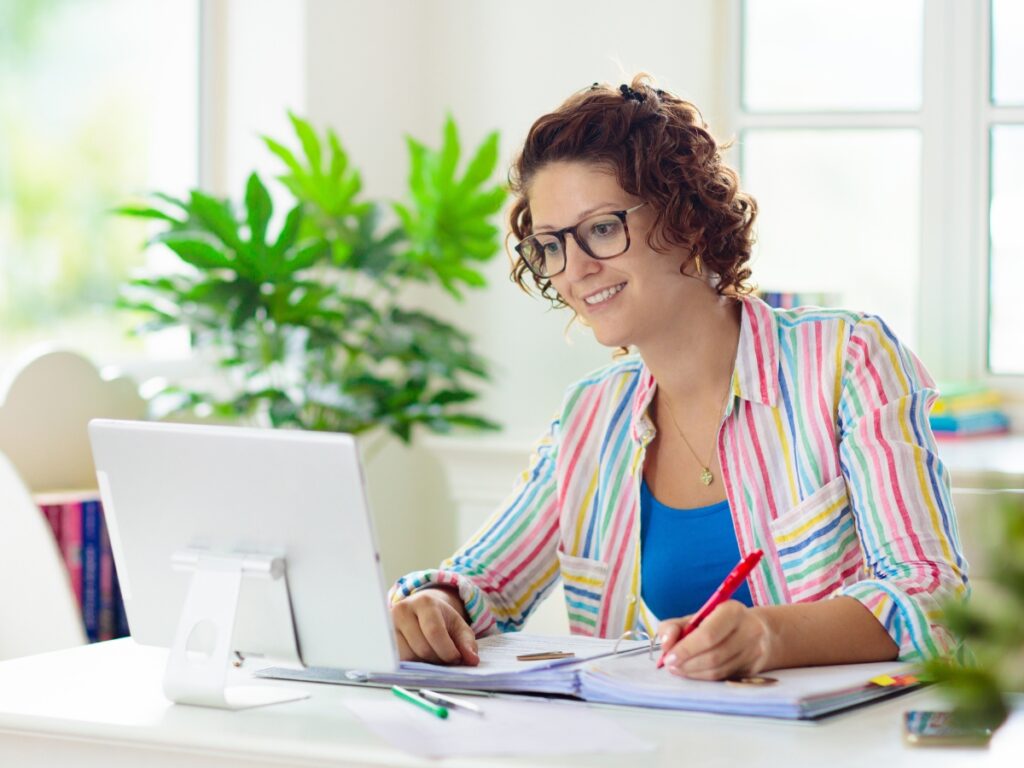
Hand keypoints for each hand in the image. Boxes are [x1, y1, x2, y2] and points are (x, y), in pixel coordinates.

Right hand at [390, 587, 478, 665]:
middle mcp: (402, 610)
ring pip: (408, 657)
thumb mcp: (459, 626)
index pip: (434, 632)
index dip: (447, 651)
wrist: (420, 610)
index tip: (456, 659)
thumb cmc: (441, 619)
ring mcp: (389, 624)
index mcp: (424, 602)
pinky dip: (412, 663)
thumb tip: (472, 660)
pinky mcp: (382, 638)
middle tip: (445, 658)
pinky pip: (398, 660)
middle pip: (422, 648)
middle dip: (437, 659)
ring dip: (424, 663)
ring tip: (431, 655)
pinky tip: (419, 656)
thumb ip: (467, 642)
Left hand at [656, 601, 772, 679]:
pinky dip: (703, 677)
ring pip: (718, 670)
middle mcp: (749, 630)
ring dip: (693, 672)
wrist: (756, 631)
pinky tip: (692, 672)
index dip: (687, 648)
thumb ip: (674, 627)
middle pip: (714, 655)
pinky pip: (723, 677)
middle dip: (687, 663)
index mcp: (733, 611)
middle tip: (670, 665)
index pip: (709, 634)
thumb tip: (665, 643)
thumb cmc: (718, 623)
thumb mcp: (696, 617)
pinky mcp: (753, 669)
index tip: (669, 656)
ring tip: (678, 668)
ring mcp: (754, 652)